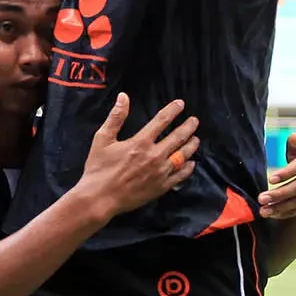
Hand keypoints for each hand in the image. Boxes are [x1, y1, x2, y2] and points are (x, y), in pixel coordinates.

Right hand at [77, 94, 198, 219]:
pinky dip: (188, 168)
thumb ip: (115, 117)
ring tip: (196, 139)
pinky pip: (180, 176)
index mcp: (140, 142)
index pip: (161, 121)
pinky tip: (191, 163)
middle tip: (195, 121)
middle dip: (188, 127)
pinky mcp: (161, 187)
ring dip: (191, 145)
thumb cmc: (99, 168)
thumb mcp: (102, 139)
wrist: (100, 198)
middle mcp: (154, 155)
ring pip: (183, 156)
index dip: (172, 110)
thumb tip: (124, 96)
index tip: (180, 104)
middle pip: (178, 137)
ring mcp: (160, 172)